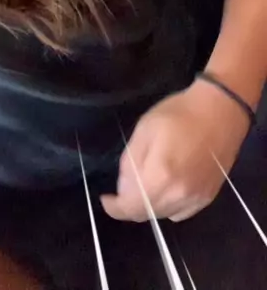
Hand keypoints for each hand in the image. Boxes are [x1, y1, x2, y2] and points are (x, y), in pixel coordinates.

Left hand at [101, 79, 249, 222]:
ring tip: (146, 183)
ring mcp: (196, 199)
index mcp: (160, 176)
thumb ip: (130, 162)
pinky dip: (168, 206)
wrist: (220, 111)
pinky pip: (181, 212)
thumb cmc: (178, 114)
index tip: (106, 199)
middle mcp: (178, 195)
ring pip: (163, 214)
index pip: (131, 207)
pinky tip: (167, 187)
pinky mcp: (208, 197)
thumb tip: (124, 188)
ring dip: (149, 205)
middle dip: (130, 203)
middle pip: (146, 213)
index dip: (115, 208)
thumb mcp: (144, 129)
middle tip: (125, 185)